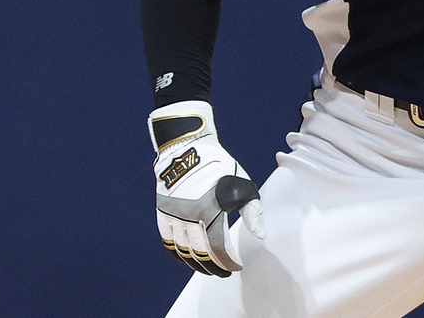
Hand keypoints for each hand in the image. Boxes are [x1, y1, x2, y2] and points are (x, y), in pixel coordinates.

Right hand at [148, 101, 264, 275]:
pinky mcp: (162, 215)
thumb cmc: (221, 168)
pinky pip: (168, 243)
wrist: (188, 150)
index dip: (229, 262)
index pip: (219, 248)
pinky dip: (179, 255)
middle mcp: (188, 217)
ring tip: (209, 268)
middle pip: (200, 254)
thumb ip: (253, 213)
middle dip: (214, 267)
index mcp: (210, 210)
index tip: (237, 267)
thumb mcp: (244, 186)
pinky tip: (190, 258)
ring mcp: (172, 217)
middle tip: (224, 272)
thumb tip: (261, 236)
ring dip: (196, 264)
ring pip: (182, 252)